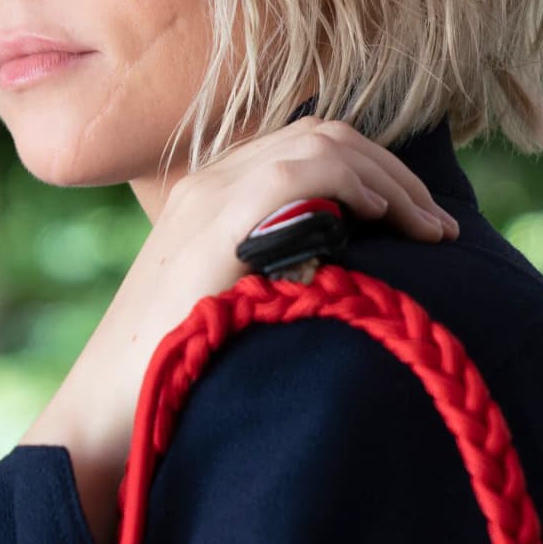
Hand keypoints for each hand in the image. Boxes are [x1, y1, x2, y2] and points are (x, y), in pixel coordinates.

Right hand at [20, 117, 457, 543]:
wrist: (106, 410)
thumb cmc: (170, 374)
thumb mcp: (228, 305)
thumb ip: (271, 275)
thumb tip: (342, 279)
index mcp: (209, 195)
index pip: (306, 144)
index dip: (375, 169)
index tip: (416, 221)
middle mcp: (209, 183)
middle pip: (323, 133)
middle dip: (395, 172)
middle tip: (437, 228)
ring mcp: (209, 198)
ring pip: (321, 142)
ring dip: (389, 178)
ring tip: (425, 229)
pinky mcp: (217, 223)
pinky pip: (302, 171)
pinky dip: (356, 184)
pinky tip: (383, 222)